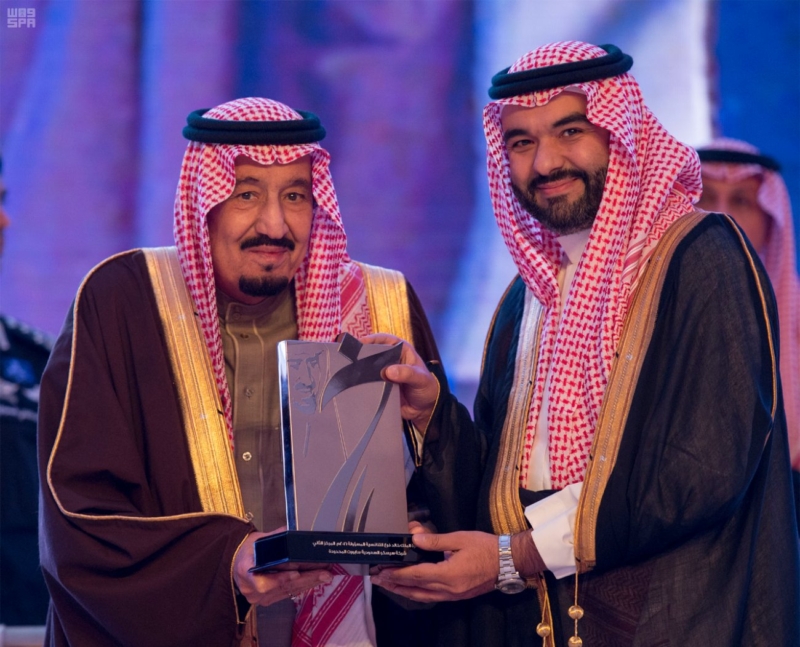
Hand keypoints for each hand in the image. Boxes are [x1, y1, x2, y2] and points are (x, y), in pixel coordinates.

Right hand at [233, 530, 331, 606]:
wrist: (237, 563)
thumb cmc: (248, 550)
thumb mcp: (258, 539)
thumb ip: (275, 536)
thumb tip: (293, 530)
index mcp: (244, 570)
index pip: (262, 581)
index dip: (280, 579)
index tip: (296, 573)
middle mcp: (250, 588)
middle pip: (280, 587)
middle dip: (305, 579)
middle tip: (324, 573)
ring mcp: (258, 597)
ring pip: (286, 591)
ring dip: (308, 583)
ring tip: (325, 575)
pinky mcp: (267, 600)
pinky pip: (286, 594)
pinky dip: (302, 586)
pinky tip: (315, 579)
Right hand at [359, 333, 439, 430]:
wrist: (425, 410)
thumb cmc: (427, 388)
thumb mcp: (420, 379)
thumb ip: (407, 374)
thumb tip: (388, 371)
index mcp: (401, 351)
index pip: (386, 340)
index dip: (373, 339)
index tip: (361, 342)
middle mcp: (391, 360)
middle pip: (373, 353)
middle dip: (362, 355)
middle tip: (350, 358)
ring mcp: (383, 374)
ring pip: (369, 369)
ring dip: (360, 371)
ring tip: (349, 372)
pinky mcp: (379, 387)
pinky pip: (368, 385)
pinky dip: (362, 385)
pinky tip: (354, 386)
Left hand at [370, 531, 498, 602]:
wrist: (509, 562)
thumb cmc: (486, 547)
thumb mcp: (460, 538)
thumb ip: (436, 540)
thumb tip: (415, 538)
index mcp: (448, 574)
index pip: (416, 575)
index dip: (396, 574)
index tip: (382, 571)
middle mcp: (449, 589)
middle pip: (415, 589)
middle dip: (394, 584)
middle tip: (377, 579)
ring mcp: (453, 595)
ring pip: (423, 596)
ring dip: (404, 591)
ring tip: (389, 585)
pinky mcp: (458, 595)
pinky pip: (432, 597)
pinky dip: (418, 594)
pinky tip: (411, 589)